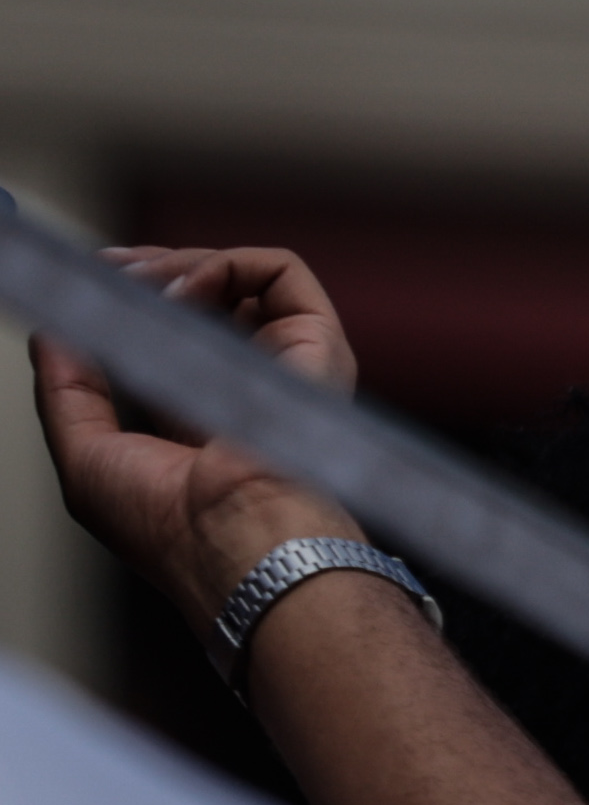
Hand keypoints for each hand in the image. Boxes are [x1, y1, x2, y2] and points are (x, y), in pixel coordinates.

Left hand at [29, 245, 369, 651]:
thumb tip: (53, 332)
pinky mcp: (319, 343)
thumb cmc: (169, 526)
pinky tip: (185, 292)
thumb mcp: (85, 454)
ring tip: (140, 283)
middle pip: (211, 295)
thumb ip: (66, 388)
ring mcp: (290, 363)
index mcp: (205, 415)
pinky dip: (224, 264)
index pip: (180, 334)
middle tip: (108, 272)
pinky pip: (281, 271)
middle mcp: (254, 385)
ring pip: (244, 275)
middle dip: (151, 269)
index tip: (94, 283)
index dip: (137, 299)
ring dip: (181, 264)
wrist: (232, 540)